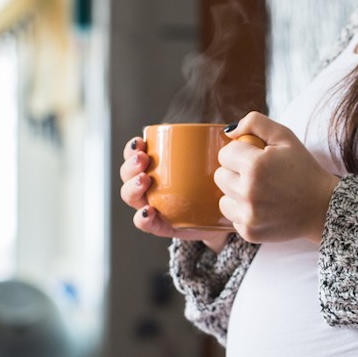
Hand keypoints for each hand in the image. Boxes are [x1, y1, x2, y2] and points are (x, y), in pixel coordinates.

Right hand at [118, 136, 231, 250]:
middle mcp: (150, 186)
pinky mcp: (163, 226)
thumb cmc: (215, 184)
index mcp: (156, 167)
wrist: (224, 217)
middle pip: (128, 175)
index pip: (135, 155)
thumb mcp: (213, 162)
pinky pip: (146, 224)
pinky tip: (149, 211)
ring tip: (144, 180)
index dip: (132, 149)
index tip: (140, 142)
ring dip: (132, 188)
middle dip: (130, 166)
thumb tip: (229, 130)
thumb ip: (215, 145)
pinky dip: (143, 218)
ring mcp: (153, 206)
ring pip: (131, 197)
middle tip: (142, 160)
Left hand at [215, 112, 339, 243]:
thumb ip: (254, 122)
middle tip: (259, 174)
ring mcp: (248, 215)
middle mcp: (248, 192)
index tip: (257, 158)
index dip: (240, 153)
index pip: (224, 153)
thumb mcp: (285, 136)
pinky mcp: (249, 232)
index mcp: (255, 165)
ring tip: (260, 192)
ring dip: (236, 193)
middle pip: (220, 176)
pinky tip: (264, 207)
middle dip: (235, 172)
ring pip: (222, 198)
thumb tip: (228, 132)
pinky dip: (243, 212)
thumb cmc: (303, 168)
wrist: (322, 207)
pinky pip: (232, 216)